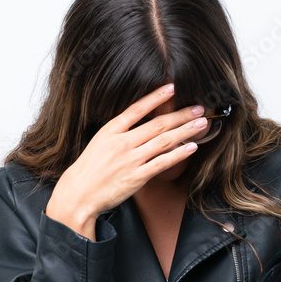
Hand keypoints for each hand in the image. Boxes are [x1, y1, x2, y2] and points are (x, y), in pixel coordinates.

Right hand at [46, 83, 207, 239]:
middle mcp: (122, 143)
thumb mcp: (100, 142)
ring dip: (185, 131)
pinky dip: (178, 154)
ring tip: (201, 124)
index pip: (137, 108)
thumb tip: (142, 124)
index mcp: (111, 131)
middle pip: (157, 124)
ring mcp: (130, 160)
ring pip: (164, 141)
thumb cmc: (89, 169)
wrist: (78, 194)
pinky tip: (191, 147)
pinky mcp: (137, 177)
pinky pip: (162, 163)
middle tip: (199, 108)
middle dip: (181, 115)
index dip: (155, 97)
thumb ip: (120, 133)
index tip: (172, 87)